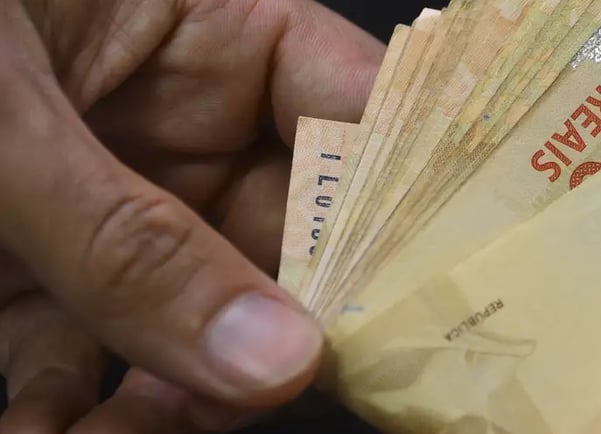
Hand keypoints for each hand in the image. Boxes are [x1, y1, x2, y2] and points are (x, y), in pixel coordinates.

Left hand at [0, 0, 382, 431]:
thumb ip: (124, 240)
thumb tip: (271, 357)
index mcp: (207, 27)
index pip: (355, 111)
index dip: (403, 200)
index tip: (425, 298)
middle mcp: (179, 119)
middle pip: (287, 239)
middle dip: (279, 331)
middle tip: (267, 397)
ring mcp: (116, 201)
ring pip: (195, 318)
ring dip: (171, 400)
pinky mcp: (42, 269)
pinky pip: (91, 355)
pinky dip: (78, 412)